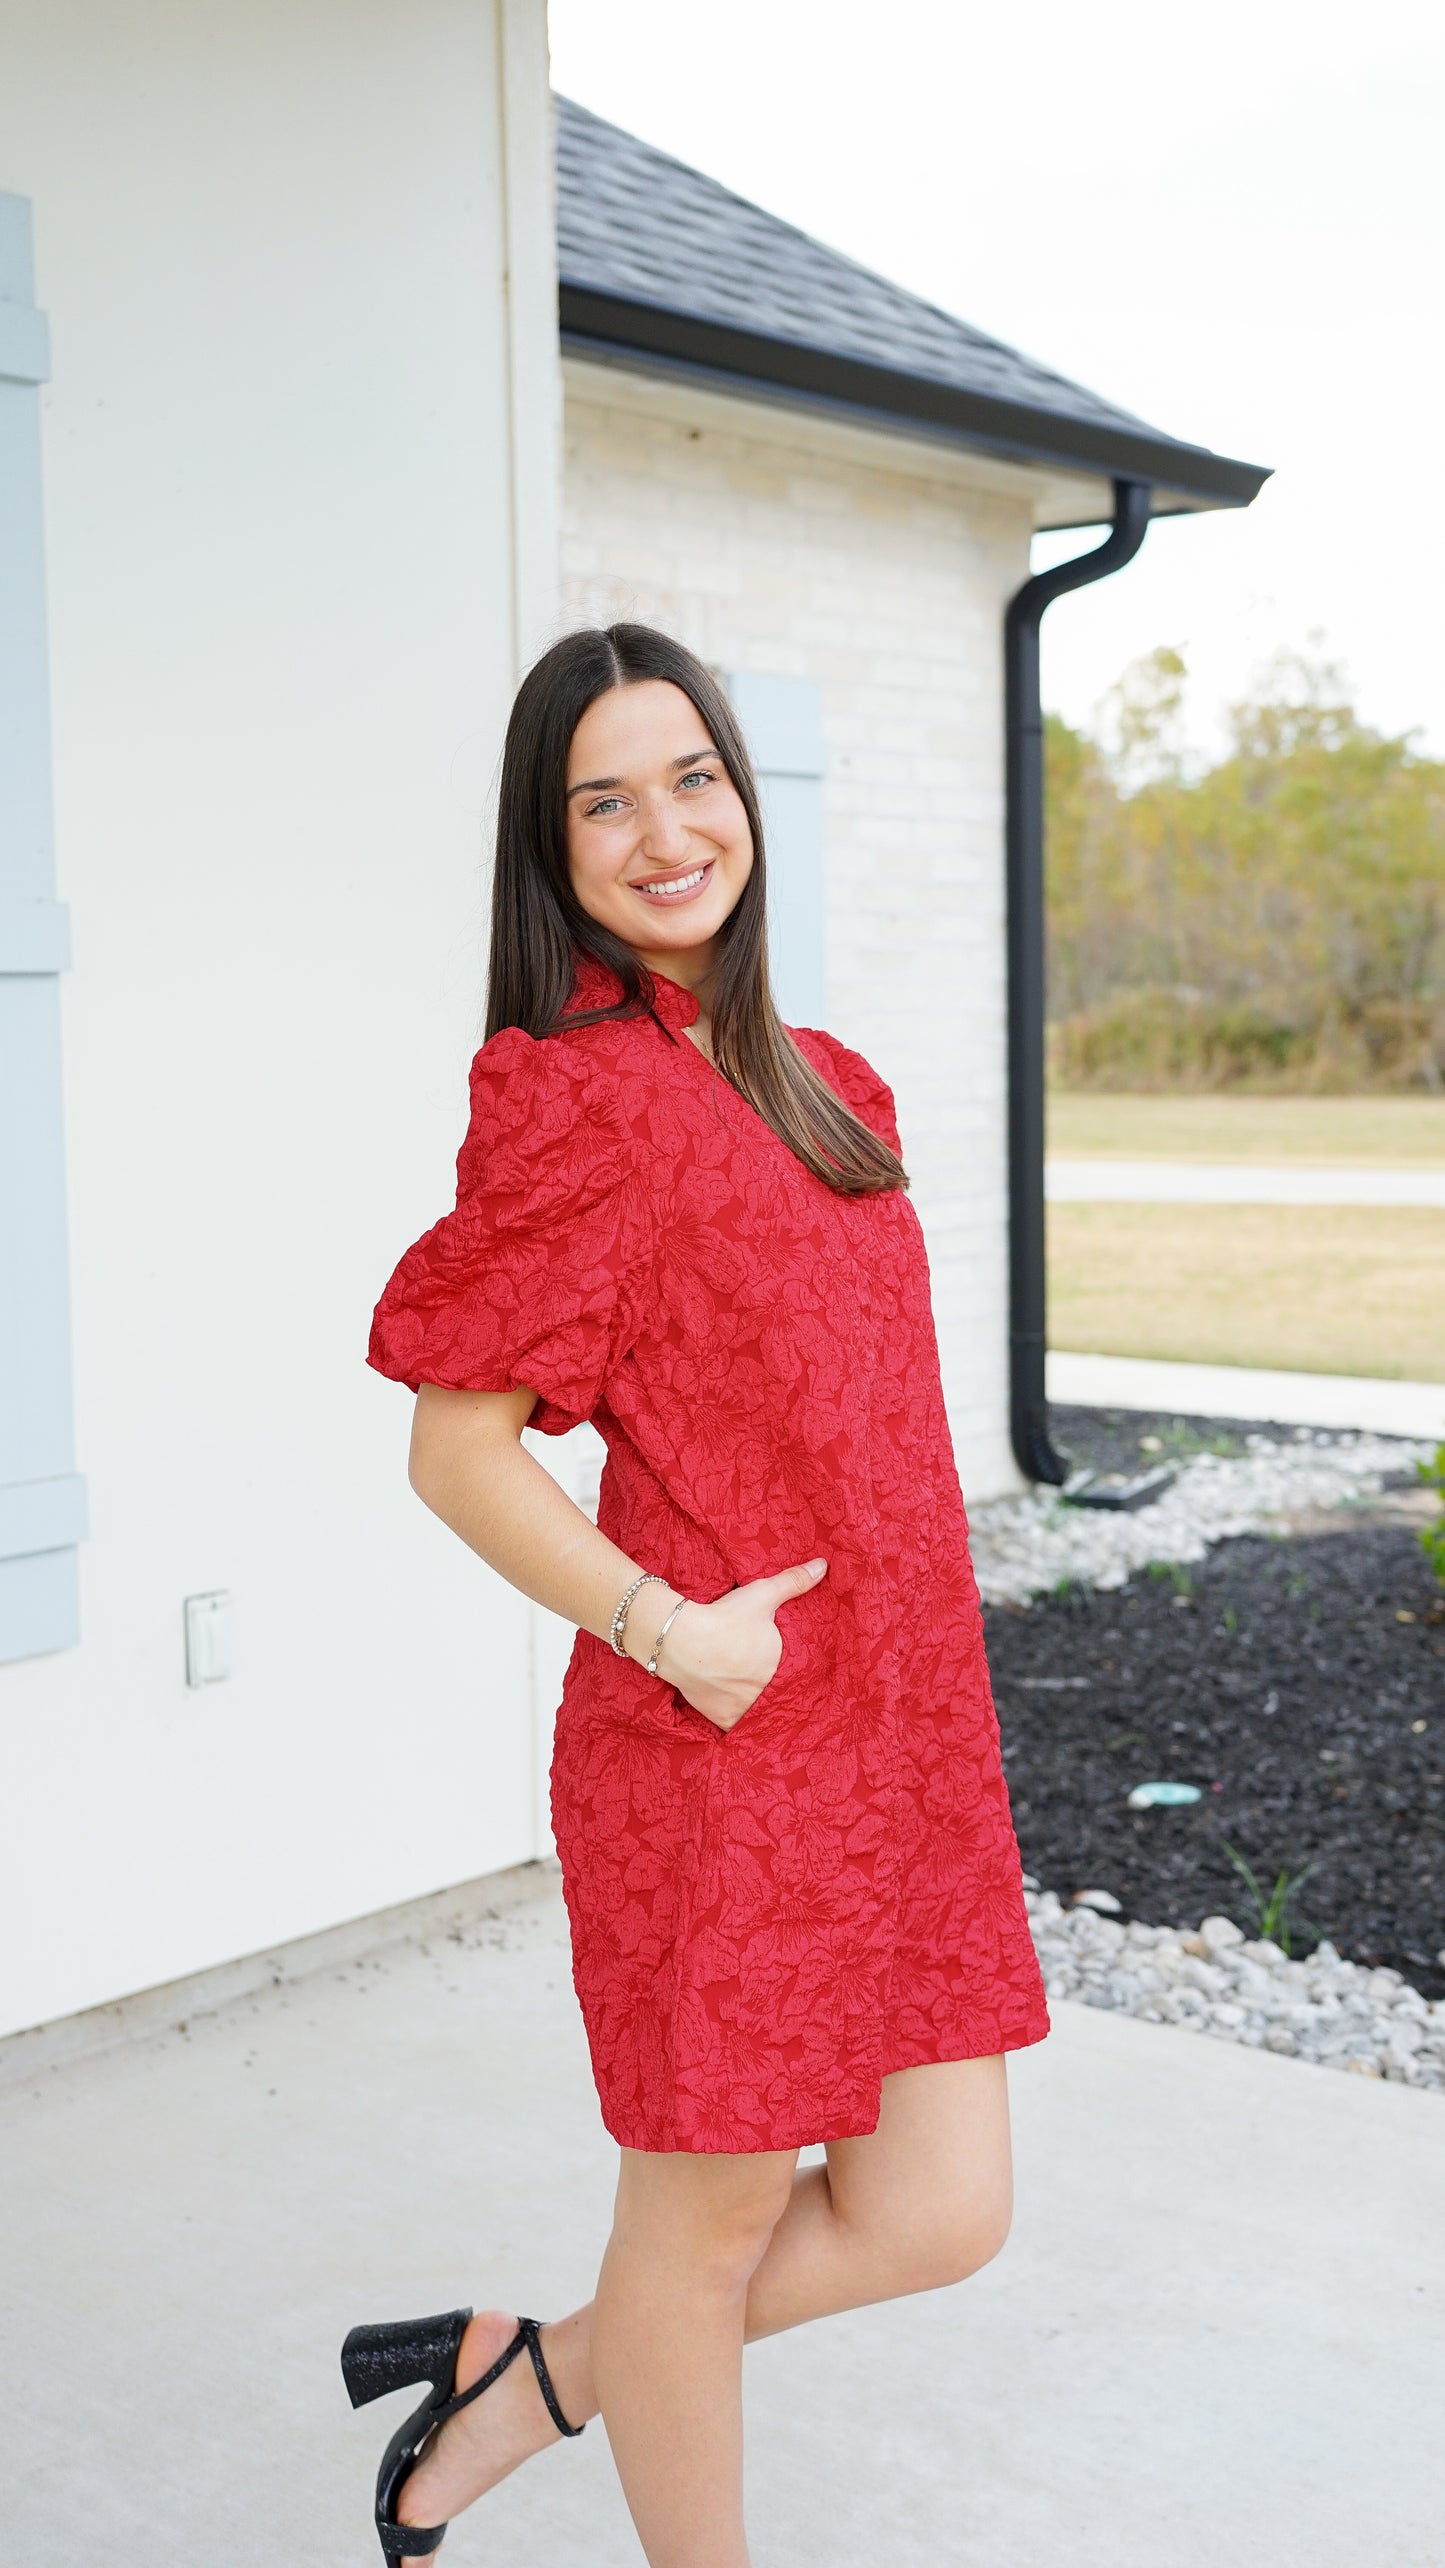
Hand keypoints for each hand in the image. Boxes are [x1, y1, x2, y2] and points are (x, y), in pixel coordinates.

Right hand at [644, 1558, 827, 1731]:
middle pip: (775, 1692)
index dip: (790, 1670)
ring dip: (757, 1704)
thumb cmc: (725, 1618)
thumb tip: (824, 1565)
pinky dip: (738, 1719)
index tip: (784, 1665)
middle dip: (774, 1686)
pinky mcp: (723, 1720)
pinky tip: (737, 1711)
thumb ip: (794, 1581)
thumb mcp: (763, 1595)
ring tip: (752, 1693)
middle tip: (766, 1677)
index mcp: (781, 1668)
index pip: (795, 1674)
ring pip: (758, 1711)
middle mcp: (766, 1694)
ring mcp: (745, 1710)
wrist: (680, 1641)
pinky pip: (737, 1726)